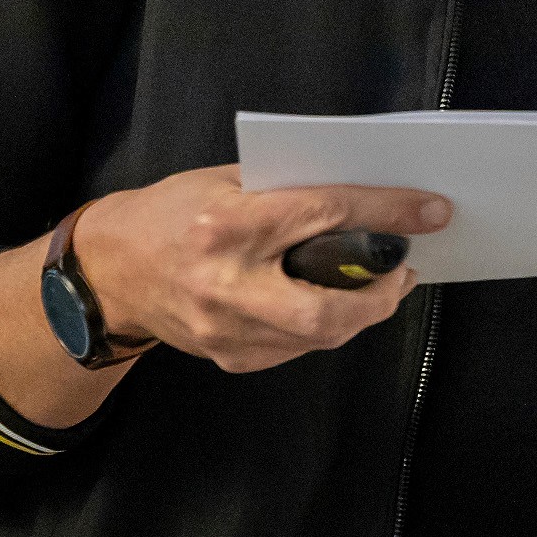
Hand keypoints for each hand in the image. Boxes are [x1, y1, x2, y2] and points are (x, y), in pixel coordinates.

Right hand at [73, 165, 448, 373]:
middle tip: (403, 272)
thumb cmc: (174, 212)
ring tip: (378, 286)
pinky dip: (324, 327)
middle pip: (325, 308)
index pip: (325, 215)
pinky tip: (335, 305)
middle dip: (379, 295)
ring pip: (316, 336)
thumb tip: (366, 197)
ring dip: (359, 312)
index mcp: (228, 225)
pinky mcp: (225, 357)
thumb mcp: (229, 179)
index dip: (386, 213)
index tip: (431, 211)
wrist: (105, 272)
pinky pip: (294, 349)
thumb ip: (292, 189)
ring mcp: (222, 330)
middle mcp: (224, 284)